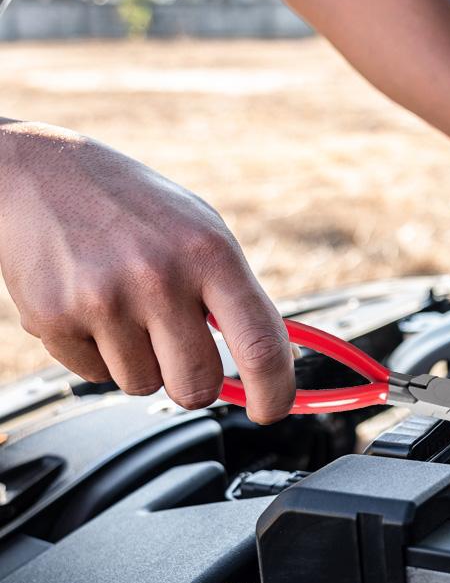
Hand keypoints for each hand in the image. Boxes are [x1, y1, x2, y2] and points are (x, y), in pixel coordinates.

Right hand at [0, 122, 294, 422]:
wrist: (38, 172)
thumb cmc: (132, 205)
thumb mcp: (201, 232)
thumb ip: (237, 295)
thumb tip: (278, 358)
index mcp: (209, 253)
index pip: (260, 345)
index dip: (274, 391)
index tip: (271, 410)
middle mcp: (160, 276)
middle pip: (197, 385)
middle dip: (194, 383)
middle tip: (181, 352)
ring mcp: (104, 299)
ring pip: (144, 385)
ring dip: (140, 361)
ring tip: (125, 306)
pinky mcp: (55, 319)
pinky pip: (94, 376)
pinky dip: (97, 354)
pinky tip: (90, 306)